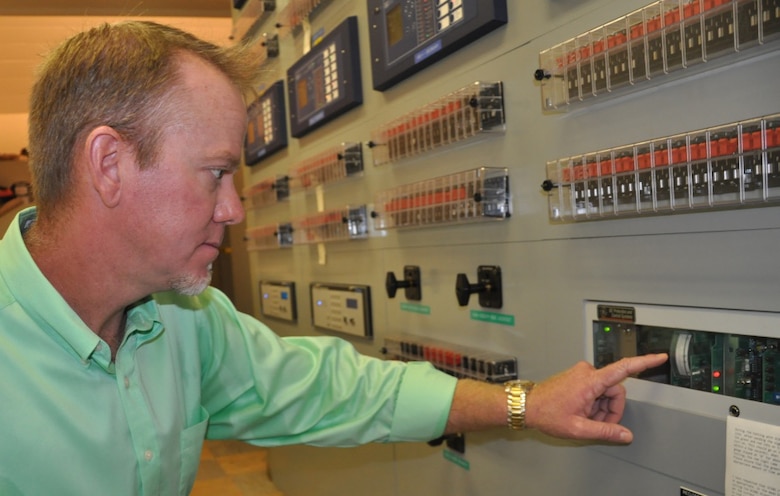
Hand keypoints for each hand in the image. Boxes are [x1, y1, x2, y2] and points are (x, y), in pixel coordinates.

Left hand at [524, 353, 667, 443]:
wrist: (528, 405)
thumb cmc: (547, 413)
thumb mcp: (578, 428)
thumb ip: (604, 431)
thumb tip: (626, 435)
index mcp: (590, 381)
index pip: (623, 368)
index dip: (644, 362)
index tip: (659, 357)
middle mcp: (587, 371)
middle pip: (616, 390)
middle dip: (611, 409)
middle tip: (597, 423)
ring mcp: (582, 372)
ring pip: (607, 391)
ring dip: (602, 407)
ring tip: (585, 418)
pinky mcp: (579, 375)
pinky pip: (597, 389)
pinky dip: (595, 403)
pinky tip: (582, 411)